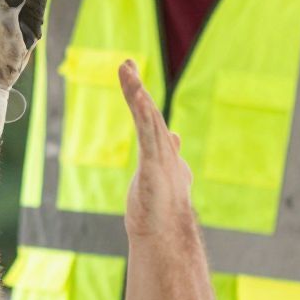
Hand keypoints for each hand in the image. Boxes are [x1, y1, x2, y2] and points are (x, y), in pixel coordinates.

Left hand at [121, 59, 194, 237]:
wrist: (167, 234)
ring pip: (148, 121)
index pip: (148, 118)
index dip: (139, 96)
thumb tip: (174, 136)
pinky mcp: (156, 167)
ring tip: (127, 73)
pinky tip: (139, 100)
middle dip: (136, 88)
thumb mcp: (158, 176)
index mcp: (160, 151)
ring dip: (137, 96)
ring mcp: (161, 158)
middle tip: (125, 64)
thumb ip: (165, 156)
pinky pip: (149, 137)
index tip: (130, 75)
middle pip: (148, 113)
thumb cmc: (161, 210)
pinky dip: (145, 117)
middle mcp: (163, 150)